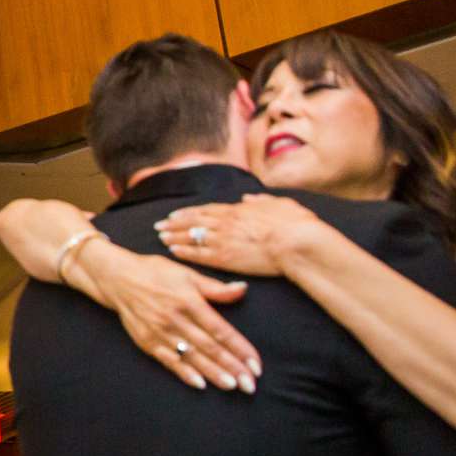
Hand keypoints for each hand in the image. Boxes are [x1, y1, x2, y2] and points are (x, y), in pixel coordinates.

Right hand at [71, 240, 258, 391]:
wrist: (116, 278)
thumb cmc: (155, 273)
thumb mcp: (186, 274)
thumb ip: (215, 287)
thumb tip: (243, 290)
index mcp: (189, 301)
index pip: (220, 330)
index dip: (240, 348)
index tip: (255, 364)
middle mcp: (175, 319)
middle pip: (209, 348)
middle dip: (232, 367)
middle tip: (250, 385)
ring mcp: (160, 332)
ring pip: (192, 357)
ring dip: (213, 373)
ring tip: (232, 386)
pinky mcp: (147, 341)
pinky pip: (168, 360)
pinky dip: (184, 373)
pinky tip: (199, 384)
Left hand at [158, 194, 323, 277]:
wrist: (297, 243)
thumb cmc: (294, 224)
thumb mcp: (279, 204)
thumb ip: (261, 201)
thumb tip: (249, 198)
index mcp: (237, 210)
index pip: (205, 210)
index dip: (188, 213)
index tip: (175, 214)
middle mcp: (225, 223)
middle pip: (193, 222)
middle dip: (174, 224)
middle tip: (159, 226)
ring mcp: (223, 240)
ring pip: (191, 237)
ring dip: (174, 236)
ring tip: (161, 238)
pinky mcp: (225, 258)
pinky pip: (198, 254)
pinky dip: (184, 252)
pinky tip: (173, 251)